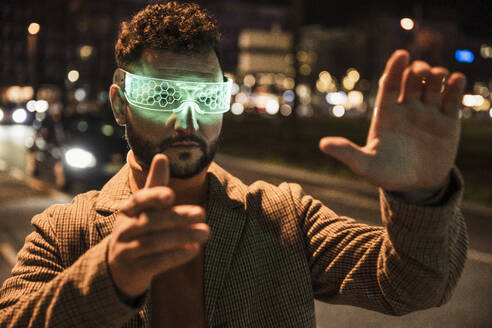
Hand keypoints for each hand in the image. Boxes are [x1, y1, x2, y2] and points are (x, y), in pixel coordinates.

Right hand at [107, 154, 209, 297]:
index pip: (139, 200)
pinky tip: (194, 250)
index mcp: (128, 210)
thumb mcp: (144, 208)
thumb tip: (162, 155)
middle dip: (178, 217)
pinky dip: (175, 256)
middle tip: (202, 213)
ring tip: (205, 232)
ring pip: (154, 243)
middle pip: (151, 221)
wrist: (118, 268)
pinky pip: (155, 263)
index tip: (171, 195)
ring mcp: (127, 250)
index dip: (154, 197)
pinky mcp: (135, 270)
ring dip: (182, 237)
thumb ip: (155, 184)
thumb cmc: (138, 229)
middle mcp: (125, 229)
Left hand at [319, 49, 465, 194]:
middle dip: (416, 71)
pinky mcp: (448, 122)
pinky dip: (454, 88)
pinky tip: (456, 80)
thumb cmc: (385, 174)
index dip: (394, 69)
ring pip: (432, 86)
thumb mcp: (365, 165)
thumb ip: (347, 153)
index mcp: (386, 113)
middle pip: (412, 81)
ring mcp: (428, 113)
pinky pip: (451, 100)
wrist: (414, 187)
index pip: (390, 85)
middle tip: (420, 71)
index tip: (401, 55)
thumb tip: (322, 145)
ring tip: (438, 75)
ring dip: (436, 76)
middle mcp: (407, 109)